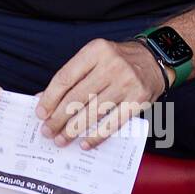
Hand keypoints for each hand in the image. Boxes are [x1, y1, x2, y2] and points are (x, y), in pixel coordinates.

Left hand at [35, 38, 163, 149]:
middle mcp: (111, 65)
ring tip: (61, 139)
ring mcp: (126, 82)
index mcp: (95, 51)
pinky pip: (113, 123)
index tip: (40, 113)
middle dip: (58, 118)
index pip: (65, 78)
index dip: (50, 98)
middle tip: (47, 131)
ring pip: (93, 112)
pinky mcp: (139, 99)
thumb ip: (71, 77)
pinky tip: (85, 142)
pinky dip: (97, 136)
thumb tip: (44, 100)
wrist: (154, 58)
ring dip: (74, 129)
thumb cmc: (117, 61)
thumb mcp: (93, 58)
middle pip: (77, 97)